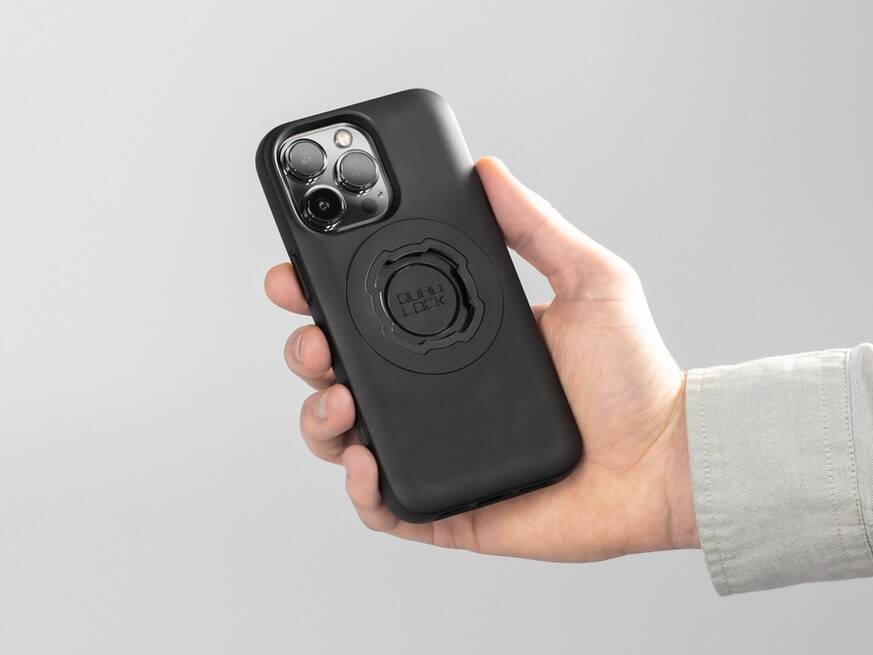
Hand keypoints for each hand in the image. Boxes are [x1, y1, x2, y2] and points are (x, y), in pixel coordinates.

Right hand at [264, 157, 698, 561]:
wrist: (667, 459)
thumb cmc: (634, 377)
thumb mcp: (589, 281)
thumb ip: (537, 226)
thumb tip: (490, 171)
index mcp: (456, 340)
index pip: (372, 314)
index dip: (322, 297)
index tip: (296, 276)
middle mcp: (436, 392)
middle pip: (341, 373)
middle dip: (306, 353)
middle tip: (315, 340)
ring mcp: (438, 447)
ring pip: (345, 437)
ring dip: (318, 417)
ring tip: (337, 400)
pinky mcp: (449, 504)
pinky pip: (383, 504)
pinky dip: (359, 488)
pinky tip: (366, 460)